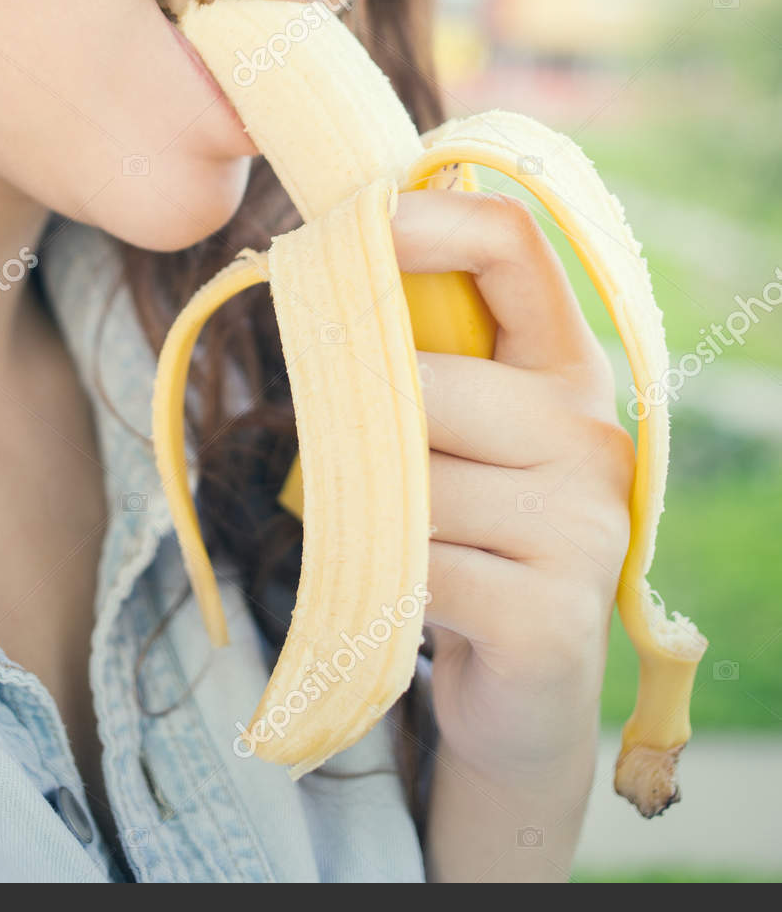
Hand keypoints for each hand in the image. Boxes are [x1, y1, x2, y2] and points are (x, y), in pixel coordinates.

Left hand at [390, 184, 634, 789]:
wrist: (523, 693)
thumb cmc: (468, 536)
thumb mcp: (456, 434)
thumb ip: (418, 354)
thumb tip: (319, 259)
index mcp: (565, 366)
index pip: (512, 244)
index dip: (428, 219)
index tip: (351, 228)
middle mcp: (591, 432)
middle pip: (429, 383)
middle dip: (364, 426)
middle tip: (350, 468)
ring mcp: (585, 526)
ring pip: (414, 484)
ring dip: (372, 517)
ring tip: (397, 545)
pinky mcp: (554, 616)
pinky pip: (420, 567)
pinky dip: (389, 582)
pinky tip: (412, 596)